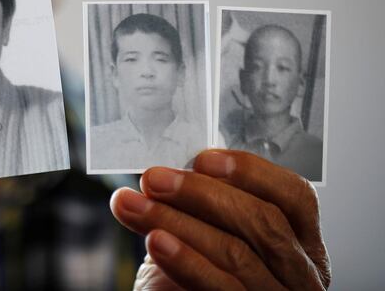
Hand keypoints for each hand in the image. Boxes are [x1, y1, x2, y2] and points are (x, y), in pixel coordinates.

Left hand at [111, 150, 330, 289]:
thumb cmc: (191, 273)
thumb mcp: (204, 231)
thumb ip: (203, 204)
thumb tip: (172, 170)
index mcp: (299, 241)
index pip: (295, 196)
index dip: (251, 172)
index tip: (202, 159)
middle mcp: (301, 273)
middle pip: (264, 222)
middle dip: (200, 193)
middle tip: (154, 180)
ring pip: (238, 253)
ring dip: (178, 222)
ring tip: (136, 206)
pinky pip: (224, 287)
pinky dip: (186, 260)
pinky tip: (156, 241)